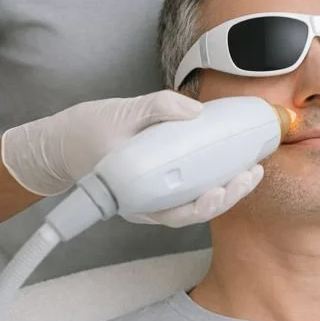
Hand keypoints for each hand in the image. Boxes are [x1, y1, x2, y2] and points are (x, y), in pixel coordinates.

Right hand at [1, 90, 261, 227]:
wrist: (66, 142)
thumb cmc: (88, 130)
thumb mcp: (119, 111)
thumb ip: (156, 106)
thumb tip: (195, 111)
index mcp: (134, 193)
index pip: (172, 213)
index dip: (199, 208)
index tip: (219, 192)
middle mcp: (147, 203)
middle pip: (192, 212)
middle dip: (226, 197)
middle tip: (248, 176)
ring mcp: (155, 197)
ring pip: (196, 204)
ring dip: (227, 191)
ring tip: (252, 171)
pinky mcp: (162, 186)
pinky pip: (192, 190)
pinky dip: (215, 180)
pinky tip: (236, 165)